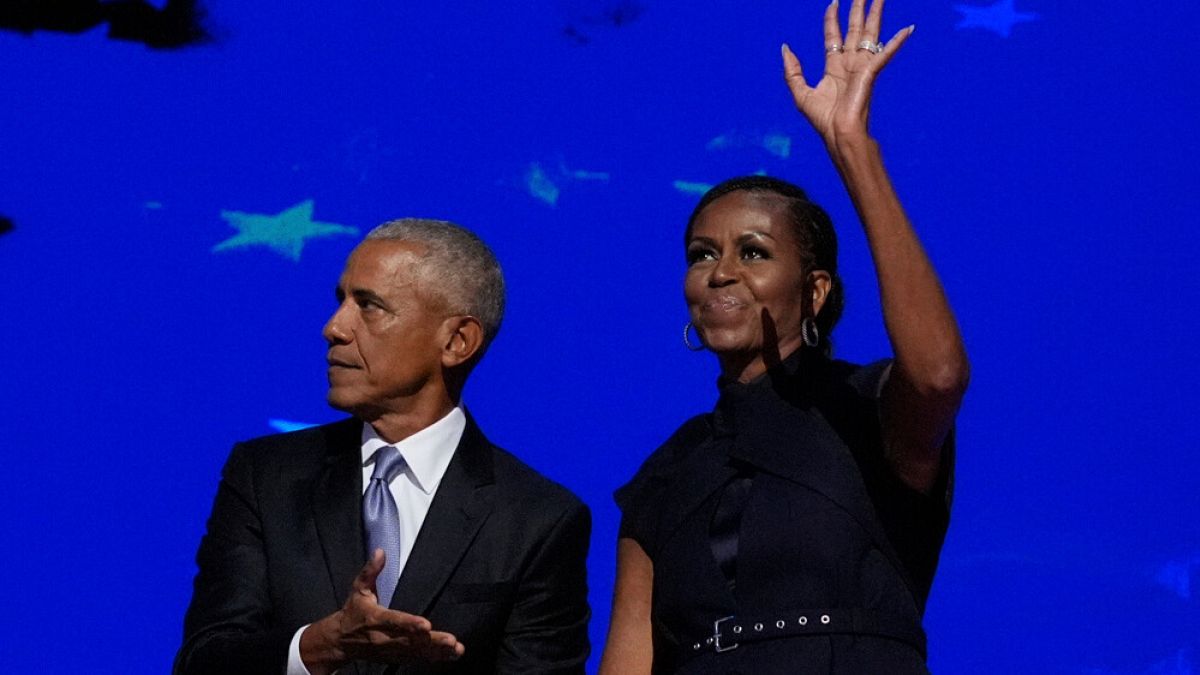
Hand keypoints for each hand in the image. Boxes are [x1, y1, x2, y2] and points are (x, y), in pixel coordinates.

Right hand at [300, 550, 464, 674]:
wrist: (340, 642)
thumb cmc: (353, 613)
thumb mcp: (358, 589)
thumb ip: (370, 571)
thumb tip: (380, 551)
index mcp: (376, 619)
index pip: (394, 621)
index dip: (410, 624)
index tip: (426, 625)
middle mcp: (384, 637)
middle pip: (410, 641)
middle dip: (431, 642)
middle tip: (451, 640)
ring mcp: (391, 650)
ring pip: (416, 652)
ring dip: (437, 651)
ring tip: (456, 649)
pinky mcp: (396, 657)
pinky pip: (417, 658)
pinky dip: (435, 658)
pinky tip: (451, 656)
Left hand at [781, 0, 912, 144]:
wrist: (838, 133)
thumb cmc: (823, 120)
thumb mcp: (800, 92)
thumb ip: (792, 70)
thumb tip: (785, 47)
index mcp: (834, 67)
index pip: (834, 36)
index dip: (832, 19)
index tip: (833, 3)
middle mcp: (850, 63)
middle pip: (854, 29)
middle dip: (857, 9)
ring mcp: (862, 67)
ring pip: (870, 33)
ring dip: (875, 14)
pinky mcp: (871, 73)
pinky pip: (885, 53)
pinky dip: (897, 42)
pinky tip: (908, 29)